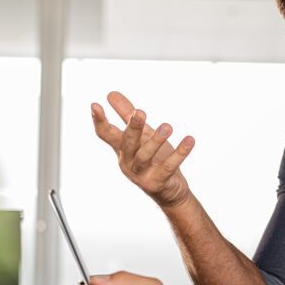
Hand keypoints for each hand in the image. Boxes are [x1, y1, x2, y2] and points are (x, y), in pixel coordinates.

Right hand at [91, 91, 194, 207]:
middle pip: (127, 143)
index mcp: (122, 149)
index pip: (106, 134)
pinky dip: (180, 153)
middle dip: (133, 128)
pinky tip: (189, 140)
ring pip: (145, 156)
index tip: (95, 104)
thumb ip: (126, 114)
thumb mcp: (142, 135)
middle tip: (140, 112)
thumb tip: (111, 94)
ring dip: (156, 140)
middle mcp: (128, 162)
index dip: (99, 121)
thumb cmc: (153, 159)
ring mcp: (141, 174)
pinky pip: (168, 167)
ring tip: (168, 126)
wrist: (169, 191)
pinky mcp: (157, 182)